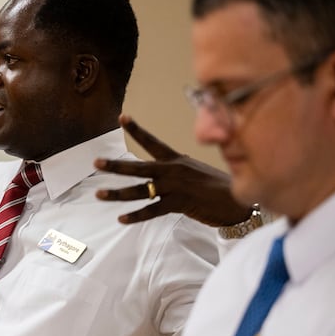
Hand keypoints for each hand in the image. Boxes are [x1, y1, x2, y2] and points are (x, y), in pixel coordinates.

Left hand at [94, 116, 251, 226]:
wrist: (238, 200)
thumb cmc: (216, 186)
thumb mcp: (195, 171)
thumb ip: (177, 171)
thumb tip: (162, 172)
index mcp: (176, 160)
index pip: (152, 141)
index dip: (136, 129)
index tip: (122, 117)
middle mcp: (172, 170)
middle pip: (138, 167)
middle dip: (116, 165)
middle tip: (96, 162)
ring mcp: (174, 187)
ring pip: (139, 190)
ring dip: (117, 193)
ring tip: (99, 194)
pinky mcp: (178, 204)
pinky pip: (152, 210)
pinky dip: (136, 216)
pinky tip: (121, 218)